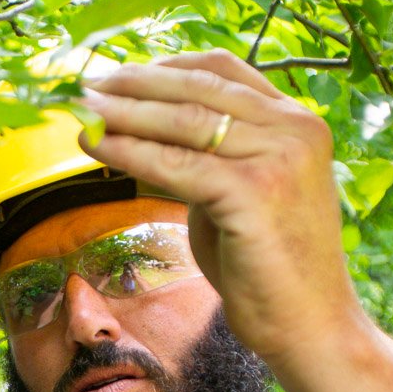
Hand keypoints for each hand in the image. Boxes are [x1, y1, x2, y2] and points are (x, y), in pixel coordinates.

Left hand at [76, 50, 363, 370]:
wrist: (309, 325)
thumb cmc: (268, 266)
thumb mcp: (241, 192)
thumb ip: (208, 156)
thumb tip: (142, 129)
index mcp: (297, 121)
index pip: (222, 70)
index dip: (163, 66)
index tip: (117, 74)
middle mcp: (295, 129)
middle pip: (199, 87)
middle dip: (135, 83)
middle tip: (86, 85)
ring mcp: (279, 157)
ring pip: (184, 120)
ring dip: (124, 112)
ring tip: (82, 110)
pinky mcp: (254, 193)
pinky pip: (177, 164)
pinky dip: (130, 152)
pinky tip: (96, 147)